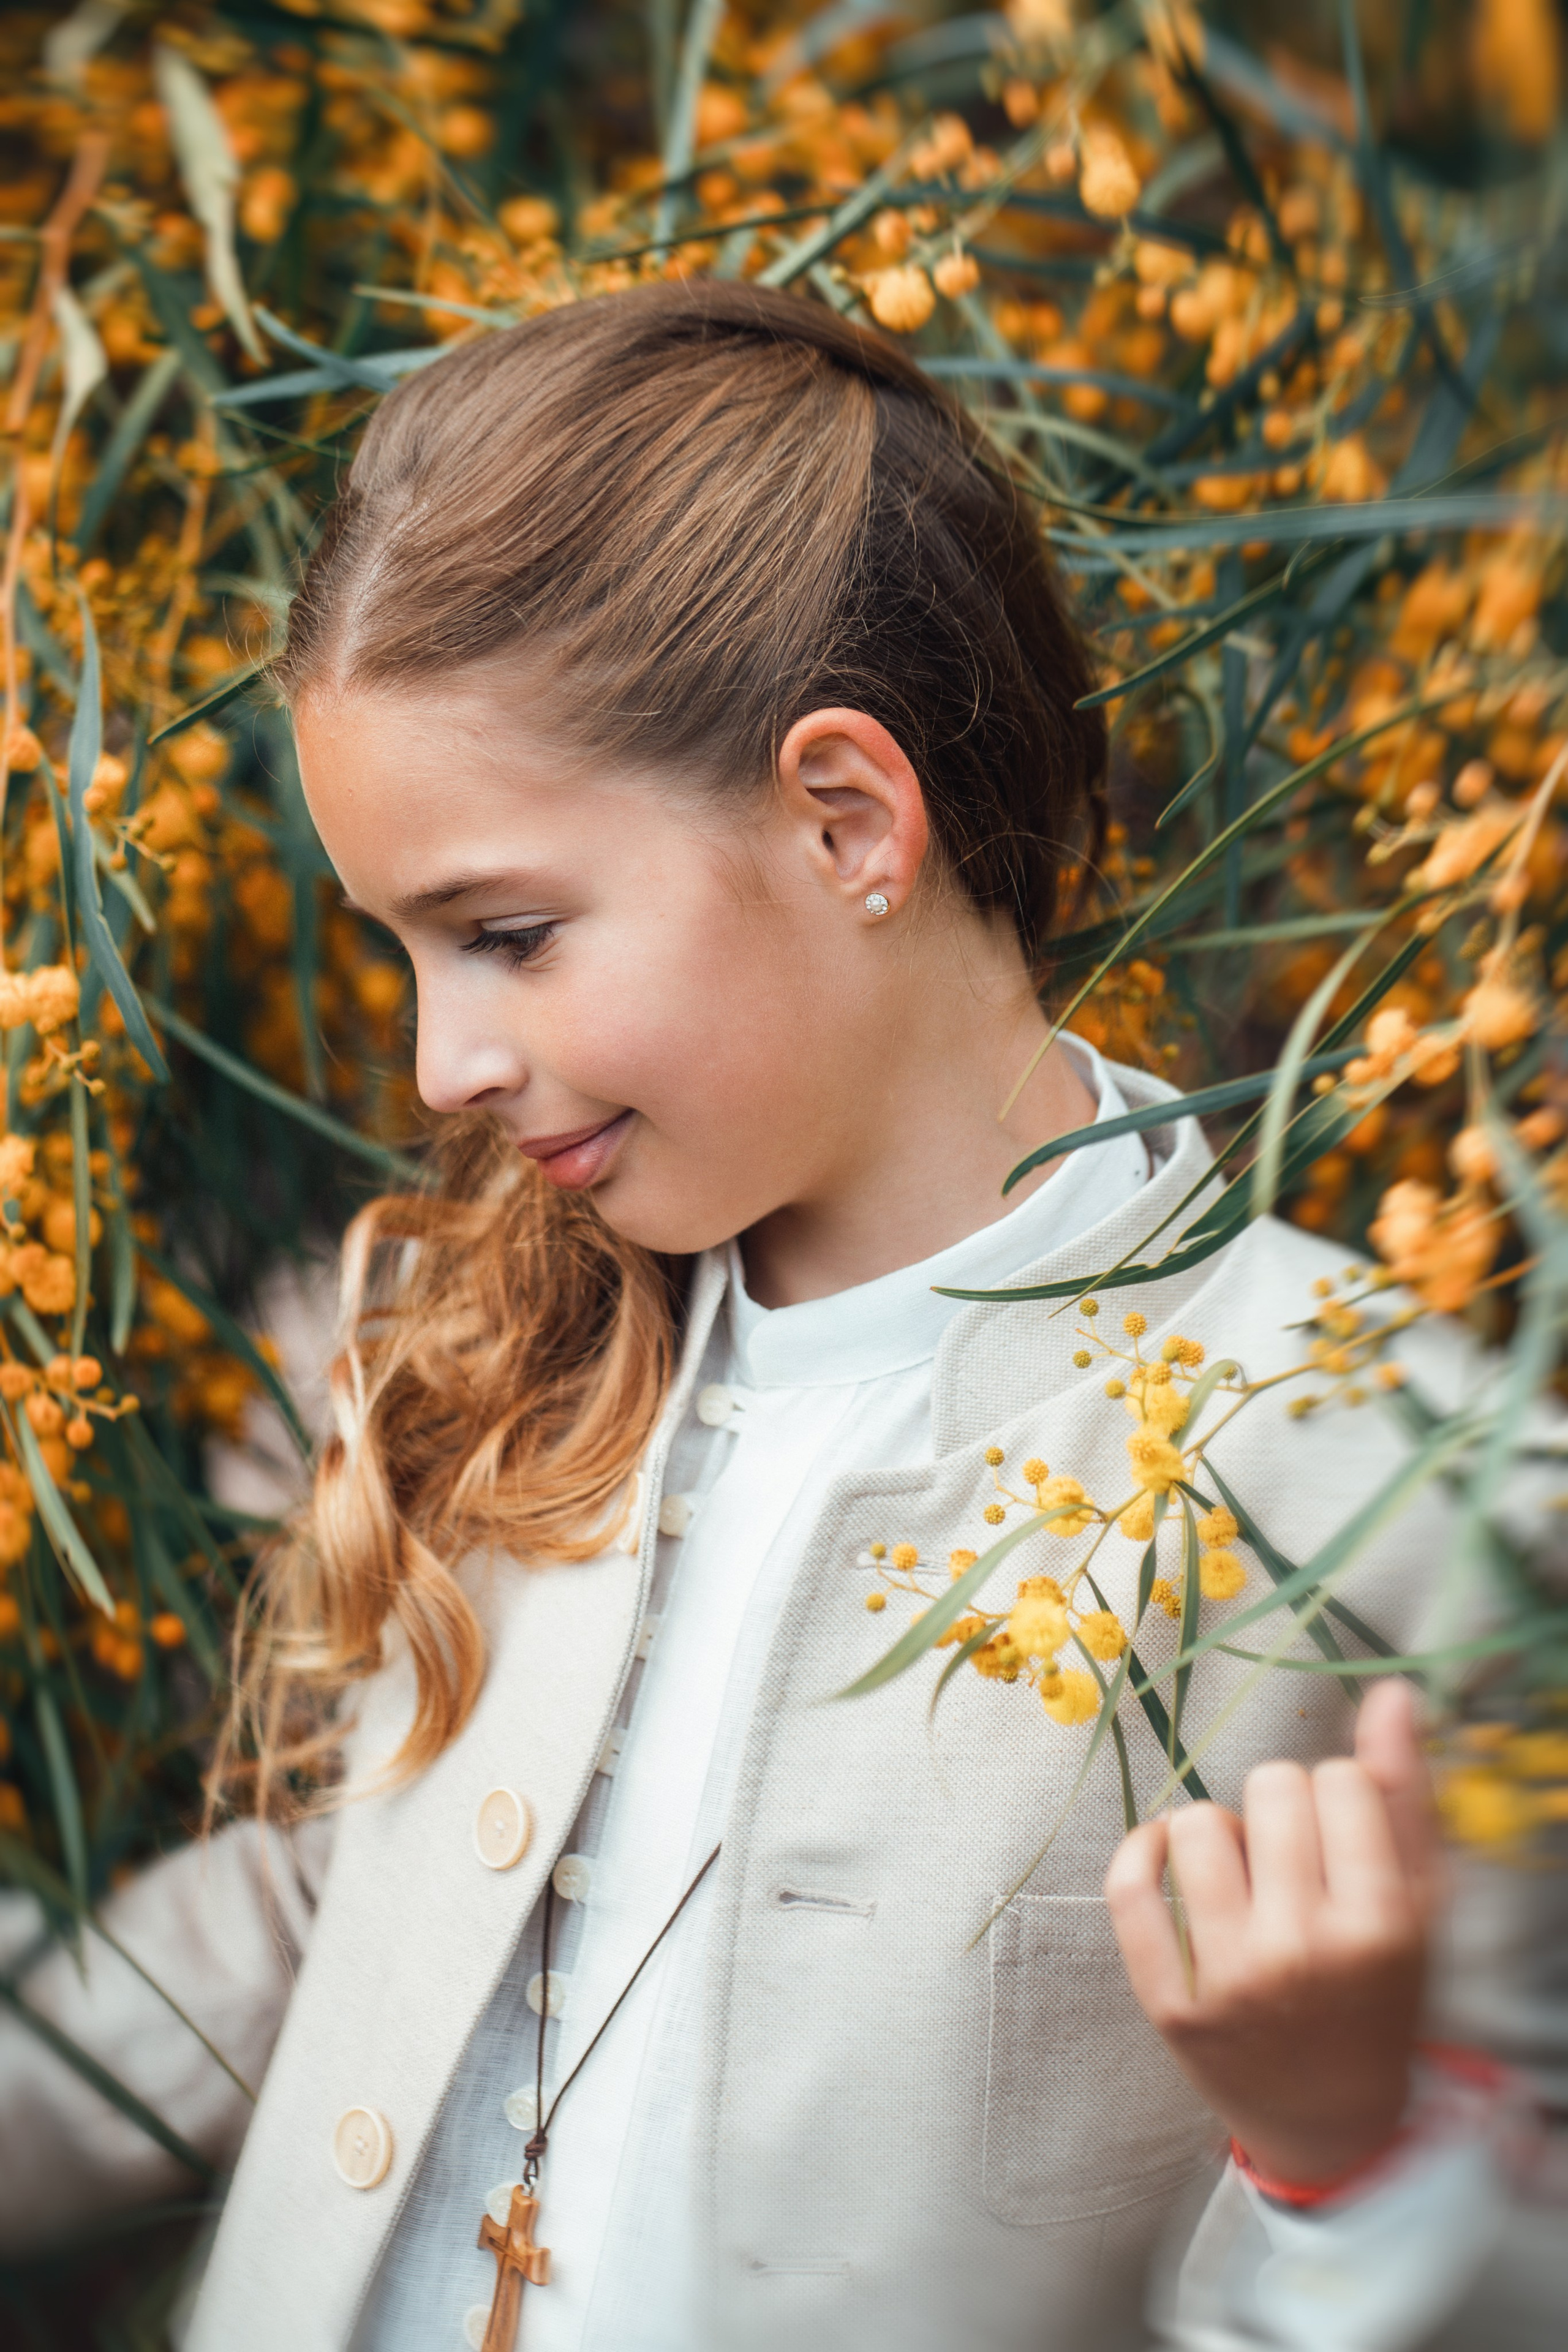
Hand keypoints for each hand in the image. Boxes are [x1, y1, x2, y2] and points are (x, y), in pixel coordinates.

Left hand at [1104, 1680, 1443, 2187]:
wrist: (1333, 2121)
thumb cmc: (1379, 1992)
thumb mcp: (1415, 1904)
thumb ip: (1403, 1796)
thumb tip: (1391, 1693)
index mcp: (1379, 1926)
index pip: (1339, 1780)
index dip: (1338, 1794)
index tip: (1340, 1836)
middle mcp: (1304, 1951)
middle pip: (1271, 1788)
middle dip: (1281, 1806)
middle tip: (1293, 1859)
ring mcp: (1231, 1981)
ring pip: (1197, 1823)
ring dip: (1218, 1833)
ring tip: (1242, 1875)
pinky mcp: (1169, 2007)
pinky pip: (1127, 1887)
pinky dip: (1140, 1851)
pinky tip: (1166, 1856)